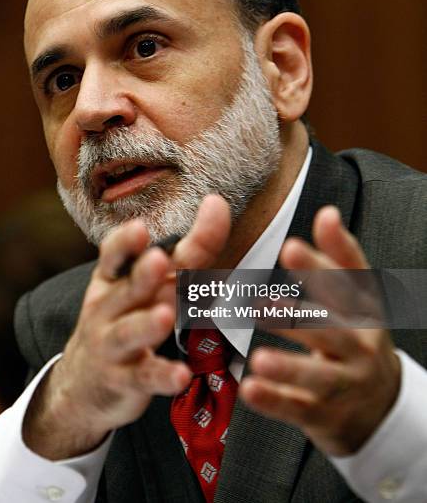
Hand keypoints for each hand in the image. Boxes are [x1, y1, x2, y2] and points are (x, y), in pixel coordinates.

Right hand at [23, 194, 229, 458]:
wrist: (83, 384)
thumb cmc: (126, 319)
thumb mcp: (147, 286)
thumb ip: (187, 251)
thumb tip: (217, 203)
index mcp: (114, 280)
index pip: (113, 255)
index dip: (124, 242)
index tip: (141, 227)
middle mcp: (109, 308)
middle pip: (127, 289)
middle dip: (141, 274)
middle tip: (158, 260)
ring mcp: (112, 345)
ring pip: (129, 333)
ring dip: (147, 324)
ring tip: (166, 315)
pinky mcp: (123, 380)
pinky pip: (142, 378)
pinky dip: (161, 377)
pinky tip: (181, 376)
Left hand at [240, 205, 400, 456]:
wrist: (380, 408)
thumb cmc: (358, 340)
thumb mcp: (358, 300)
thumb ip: (339, 257)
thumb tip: (327, 213)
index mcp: (364, 314)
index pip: (347, 287)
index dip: (320, 267)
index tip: (289, 247)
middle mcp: (358, 348)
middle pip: (332, 331)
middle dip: (299, 317)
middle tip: (263, 302)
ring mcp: (343, 385)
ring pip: (317, 377)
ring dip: (288, 367)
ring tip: (258, 358)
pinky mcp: (324, 415)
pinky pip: (298, 409)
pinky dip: (274, 401)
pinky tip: (249, 389)